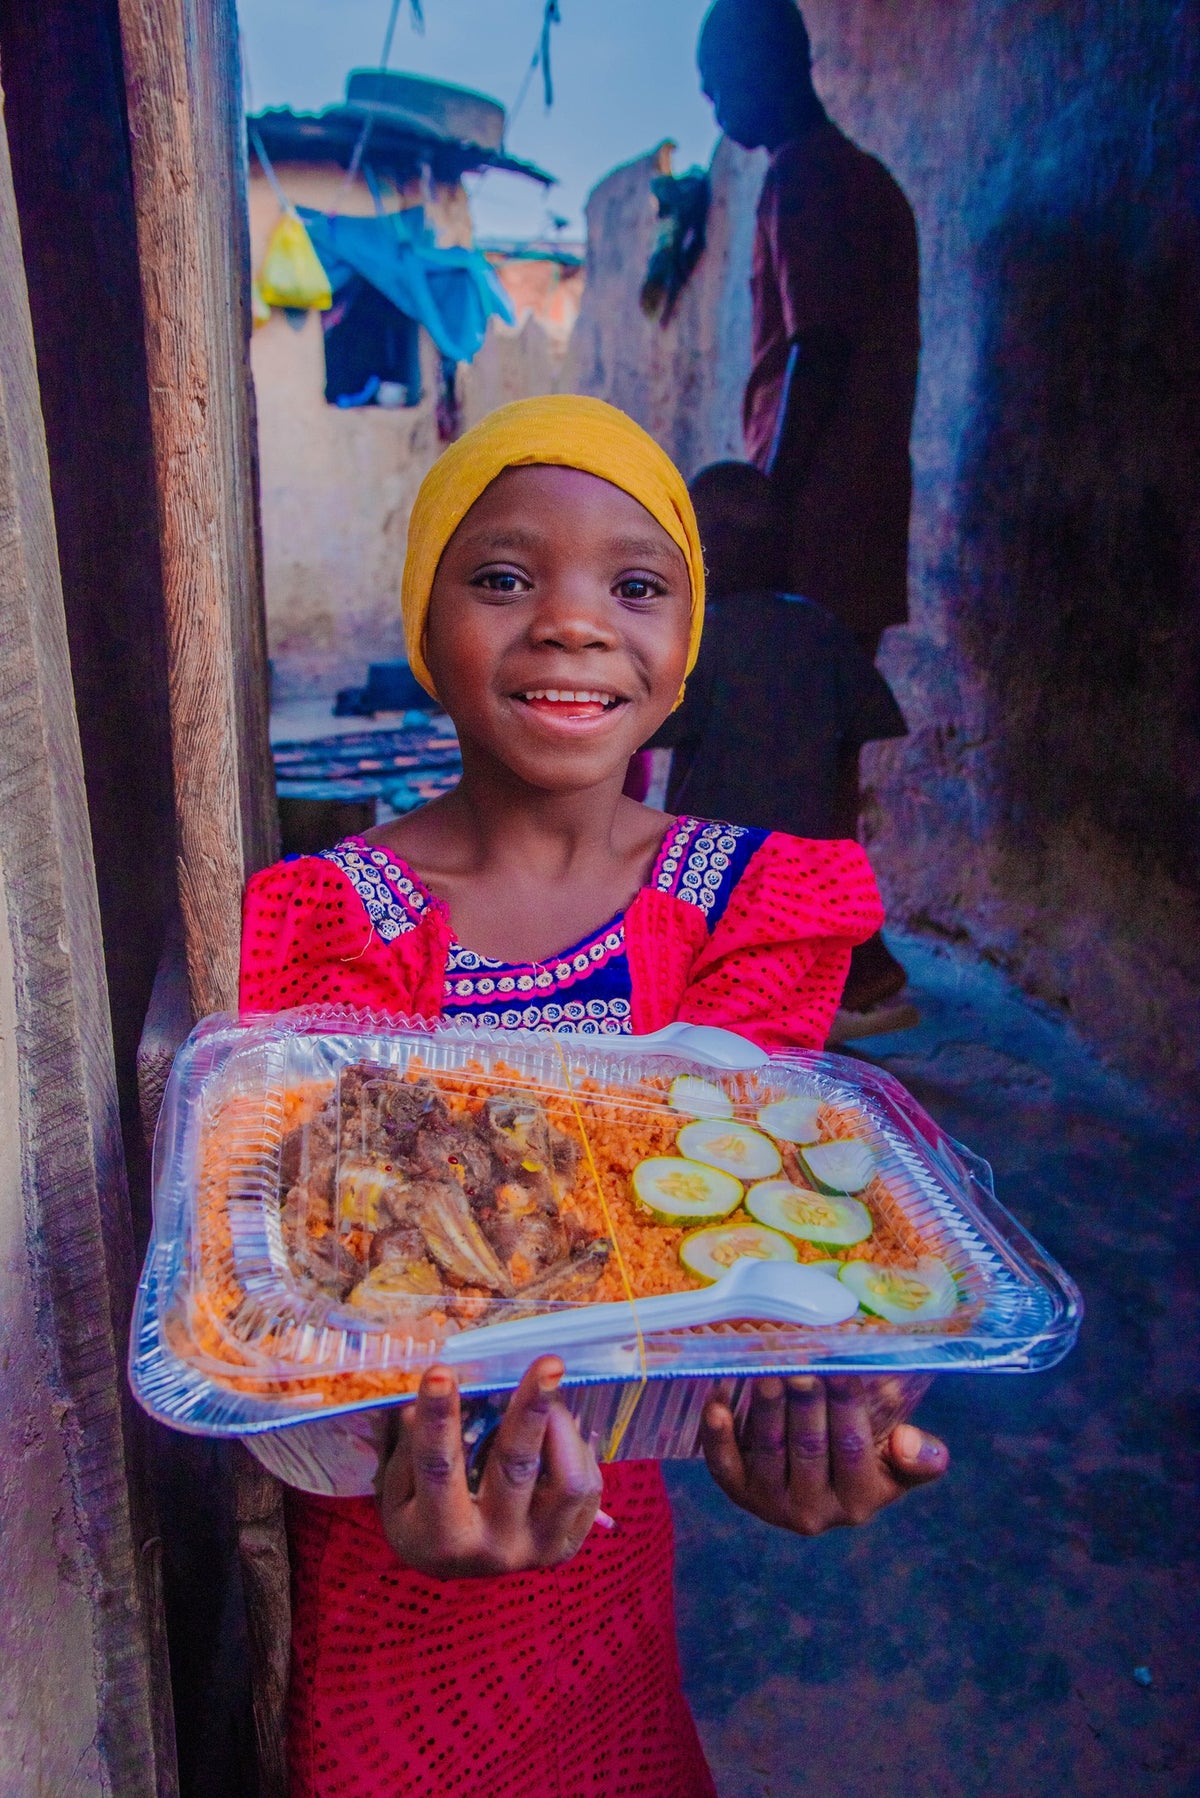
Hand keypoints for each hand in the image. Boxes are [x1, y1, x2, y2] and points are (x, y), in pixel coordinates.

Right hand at [378, 1356, 602, 1578]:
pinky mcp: (567, 1544)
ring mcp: (536, 1549)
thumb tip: (430, 1394)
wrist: (458, 1567)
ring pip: (569, 1481)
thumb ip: (411, 1445)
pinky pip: (588, 1488)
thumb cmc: (421, 1517)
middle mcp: (494, 1548)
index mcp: (440, 1537)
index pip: (440, 1468)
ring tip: (548, 1390)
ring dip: (561, 1425)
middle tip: (548, 1364)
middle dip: (532, 1408)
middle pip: (517, 1468)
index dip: (438, 1418)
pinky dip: (575, 1448)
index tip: (439, 1372)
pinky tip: (557, 1427)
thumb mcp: (400, 1491)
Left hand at [701, 1374, 947, 1534]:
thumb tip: (909, 1441)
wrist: (815, 1484)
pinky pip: (725, 1466)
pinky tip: (717, 1403)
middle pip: (809, 1447)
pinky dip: (719, 1435)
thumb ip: (919, 1456)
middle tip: (801, 1364)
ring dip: (766, 1407)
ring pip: (769, 1450)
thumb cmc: (863, 1459)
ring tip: (766, 1369)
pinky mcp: (739, 1493)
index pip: (853, 1449)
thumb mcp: (897, 1463)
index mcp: (859, 1501)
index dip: (849, 1408)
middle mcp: (815, 1512)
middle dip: (806, 1401)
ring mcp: (772, 1504)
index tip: (844, 1369)